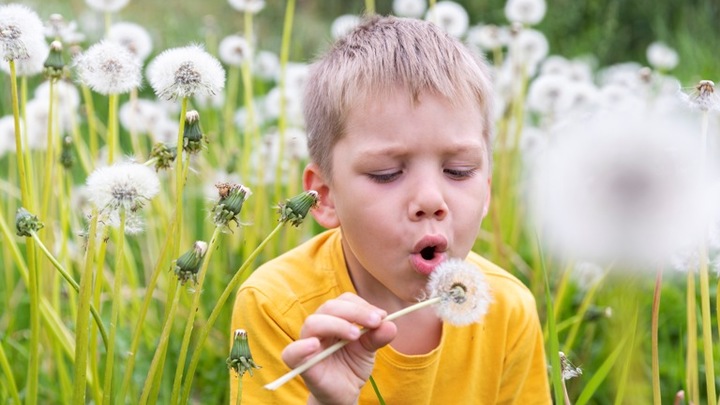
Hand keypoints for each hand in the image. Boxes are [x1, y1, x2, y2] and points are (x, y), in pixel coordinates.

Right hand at [281, 293, 396, 404]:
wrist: (344, 393)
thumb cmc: (352, 366)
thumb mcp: (369, 350)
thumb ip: (378, 337)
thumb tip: (390, 324)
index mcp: (335, 318)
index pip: (344, 301)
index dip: (362, 305)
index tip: (381, 316)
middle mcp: (320, 326)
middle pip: (330, 307)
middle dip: (355, 312)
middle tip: (374, 322)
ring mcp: (308, 343)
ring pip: (313, 322)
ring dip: (336, 324)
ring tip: (355, 335)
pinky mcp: (300, 363)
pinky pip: (291, 352)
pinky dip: (301, 347)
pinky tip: (315, 345)